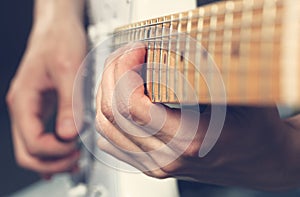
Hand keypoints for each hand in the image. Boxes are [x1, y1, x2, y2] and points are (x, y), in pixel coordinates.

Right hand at [6, 1, 85, 177]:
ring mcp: (32, 108)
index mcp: (24, 100)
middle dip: (51, 162)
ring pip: (33, 146)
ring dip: (53, 158)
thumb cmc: (60, 41)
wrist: (58, 27)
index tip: (76, 149)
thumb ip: (68, 104)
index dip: (55, 152)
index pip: (32, 142)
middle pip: (27, 152)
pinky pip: (42, 135)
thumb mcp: (67, 70)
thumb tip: (68, 134)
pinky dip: (53, 149)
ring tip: (74, 159)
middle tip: (75, 160)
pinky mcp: (43, 106)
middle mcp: (24, 107)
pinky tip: (65, 153)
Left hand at [95, 43, 296, 190]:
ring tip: (123, 71)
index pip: (131, 105)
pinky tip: (122, 97)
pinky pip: (112, 141)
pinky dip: (109, 115)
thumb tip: (176, 47)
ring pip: (106, 128)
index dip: (125, 70)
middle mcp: (166, 157)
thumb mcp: (240, 93)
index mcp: (188, 139)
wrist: (261, 160)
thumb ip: (207, 71)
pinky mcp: (152, 164)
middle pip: (112, 113)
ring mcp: (156, 164)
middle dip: (112, 74)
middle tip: (128, 55)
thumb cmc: (256, 132)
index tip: (137, 51)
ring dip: (107, 92)